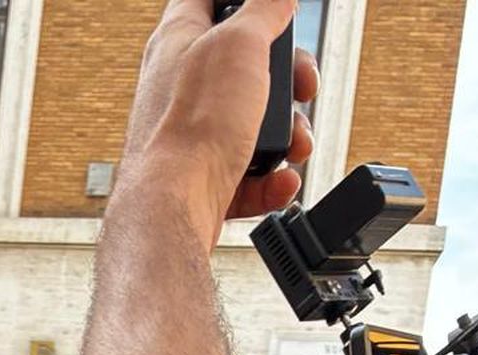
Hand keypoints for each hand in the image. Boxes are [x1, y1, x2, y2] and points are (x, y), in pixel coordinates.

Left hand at [118, 0, 317, 244]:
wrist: (174, 210)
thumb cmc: (193, 128)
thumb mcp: (240, 41)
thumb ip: (264, 9)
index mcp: (178, 41)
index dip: (240, 1)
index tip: (274, 9)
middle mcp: (180, 89)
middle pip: (245, 66)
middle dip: (288, 77)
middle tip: (304, 86)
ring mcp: (191, 138)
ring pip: (253, 124)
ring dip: (289, 134)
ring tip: (298, 144)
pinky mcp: (202, 182)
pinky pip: (249, 176)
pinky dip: (272, 180)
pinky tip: (282, 180)